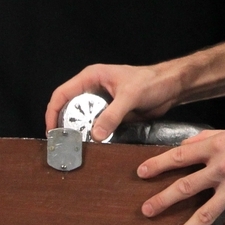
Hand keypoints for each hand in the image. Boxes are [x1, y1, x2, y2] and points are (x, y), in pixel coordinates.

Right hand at [45, 63, 179, 139]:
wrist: (172, 88)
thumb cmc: (153, 82)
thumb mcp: (131, 96)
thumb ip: (112, 115)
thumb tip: (95, 135)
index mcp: (92, 77)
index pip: (62, 93)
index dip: (53, 111)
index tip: (52, 130)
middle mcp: (93, 89)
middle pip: (69, 108)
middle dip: (65, 124)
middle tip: (63, 143)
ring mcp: (102, 102)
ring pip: (82, 119)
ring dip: (79, 132)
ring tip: (75, 147)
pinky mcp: (111, 114)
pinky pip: (96, 126)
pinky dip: (93, 135)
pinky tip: (92, 146)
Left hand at [138, 124, 224, 224]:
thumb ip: (210, 138)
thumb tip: (186, 146)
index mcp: (218, 148)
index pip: (180, 156)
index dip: (158, 165)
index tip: (141, 173)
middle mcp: (223, 170)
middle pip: (185, 188)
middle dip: (162, 201)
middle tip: (146, 211)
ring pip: (204, 215)